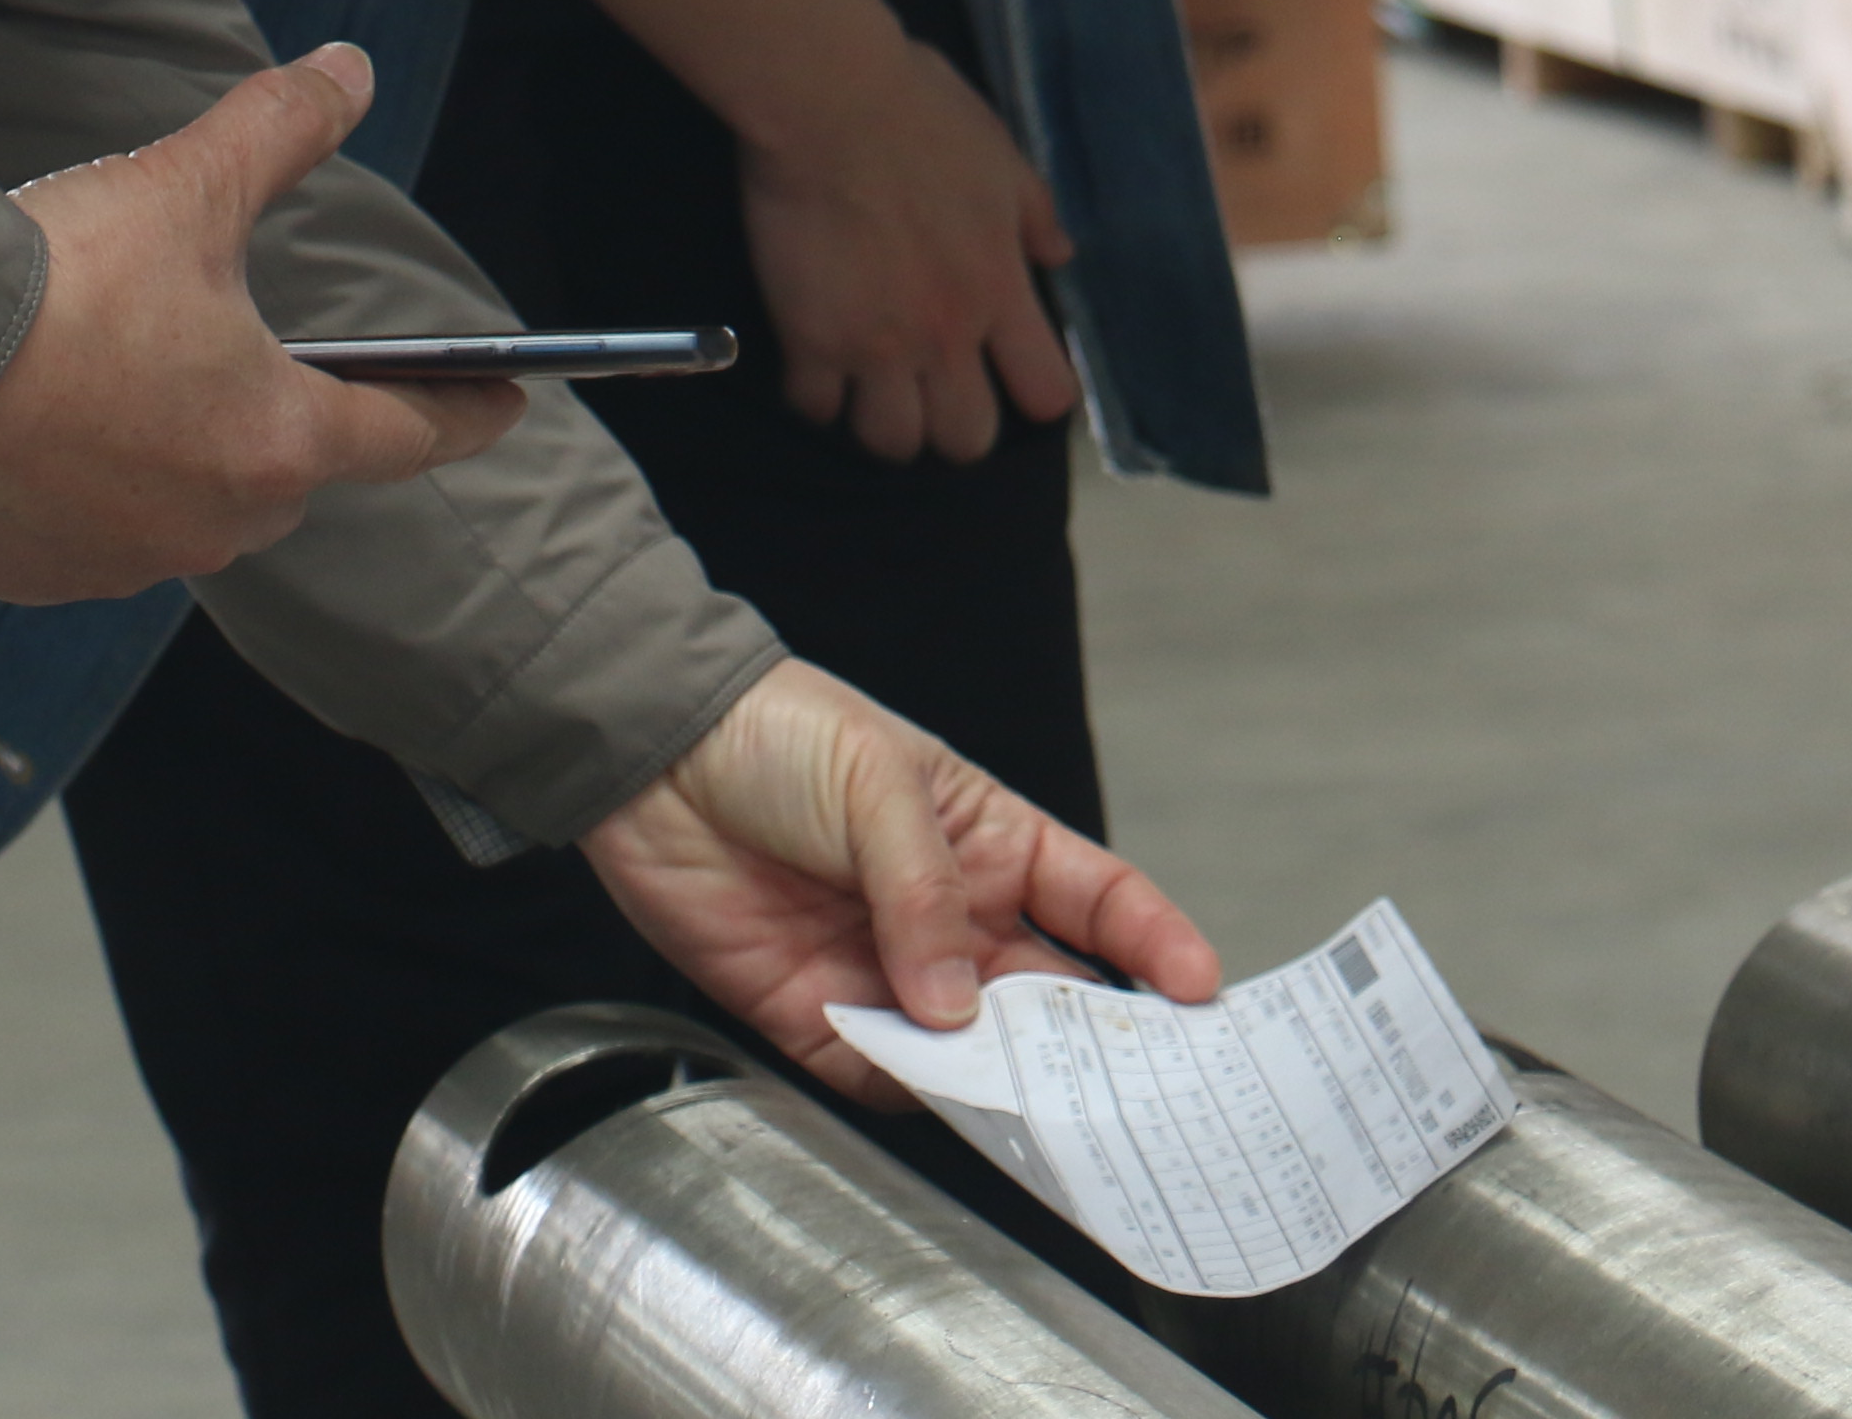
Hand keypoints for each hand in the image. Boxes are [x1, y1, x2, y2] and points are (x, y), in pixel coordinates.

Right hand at [0, 49, 520, 604]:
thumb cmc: (62, 281)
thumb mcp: (189, 186)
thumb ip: (282, 129)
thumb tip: (350, 69)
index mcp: (277, 439)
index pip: (404, 432)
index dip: (461, 413)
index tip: (504, 405)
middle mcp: (216, 523)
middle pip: (286, 470)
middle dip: (281, 419)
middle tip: (251, 357)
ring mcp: (123, 560)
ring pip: (186, 508)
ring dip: (178, 455)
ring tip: (128, 381)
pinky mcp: (36, 574)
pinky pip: (91, 534)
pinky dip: (87, 489)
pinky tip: (49, 431)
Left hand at [582, 659, 1219, 1100]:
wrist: (651, 757)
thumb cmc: (778, 734)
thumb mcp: (875, 784)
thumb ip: (923, 893)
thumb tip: (959, 1002)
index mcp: (991, 844)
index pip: (1098, 902)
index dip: (1156, 943)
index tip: (1200, 991)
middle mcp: (953, 920)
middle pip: (1050, 1000)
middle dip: (1097, 1047)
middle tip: (1143, 1093)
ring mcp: (891, 976)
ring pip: (976, 1055)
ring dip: (1006, 1083)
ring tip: (1045, 1116)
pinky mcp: (819, 1020)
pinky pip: (884, 1078)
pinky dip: (912, 1095)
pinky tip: (931, 1093)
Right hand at [735, 31, 1081, 464]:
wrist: (829, 99)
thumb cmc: (920, 113)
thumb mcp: (1000, 155)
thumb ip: (1033, 215)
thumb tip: (1060, 255)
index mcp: (1000, 289)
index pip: (1046, 394)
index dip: (1031, 393)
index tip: (1008, 375)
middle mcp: (946, 333)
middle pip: (965, 441)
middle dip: (952, 428)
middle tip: (929, 393)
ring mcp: (876, 345)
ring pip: (890, 442)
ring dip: (882, 422)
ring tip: (866, 388)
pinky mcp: (810, 340)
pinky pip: (814, 408)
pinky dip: (813, 395)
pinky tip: (810, 363)